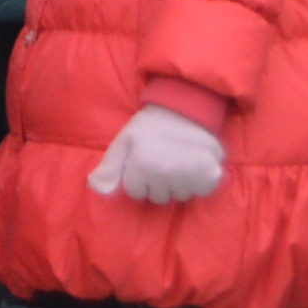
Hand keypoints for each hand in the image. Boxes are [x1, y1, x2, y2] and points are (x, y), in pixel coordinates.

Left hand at [89, 104, 228, 206]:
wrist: (184, 109)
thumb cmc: (150, 127)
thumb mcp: (123, 142)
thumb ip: (108, 168)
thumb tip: (96, 189)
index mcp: (142, 165)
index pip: (135, 192)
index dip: (137, 177)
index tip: (143, 161)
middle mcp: (165, 173)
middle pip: (158, 197)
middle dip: (157, 183)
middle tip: (161, 160)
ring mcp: (189, 176)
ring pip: (179, 196)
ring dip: (178, 183)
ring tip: (177, 160)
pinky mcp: (211, 175)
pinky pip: (201, 191)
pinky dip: (199, 182)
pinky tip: (193, 165)